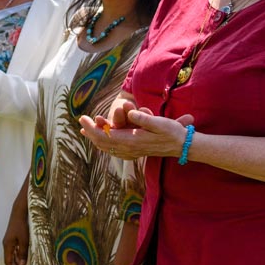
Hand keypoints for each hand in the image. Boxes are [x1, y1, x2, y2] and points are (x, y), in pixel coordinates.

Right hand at [2, 208, 29, 264]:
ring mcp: (8, 242)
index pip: (8, 262)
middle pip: (8, 260)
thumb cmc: (21, 226)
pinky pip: (13, 252)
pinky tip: (20, 261)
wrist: (18, 214)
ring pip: (11, 256)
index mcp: (7, 246)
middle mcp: (6, 245)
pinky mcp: (12, 239)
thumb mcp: (24, 241)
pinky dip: (16, 258)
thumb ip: (23, 253)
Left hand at [79, 110, 193, 160]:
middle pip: (102, 142)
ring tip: (85, 130)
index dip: (91, 127)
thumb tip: (130, 112)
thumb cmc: (172, 132)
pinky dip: (104, 144)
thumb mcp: (160, 123)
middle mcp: (129, 149)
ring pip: (107, 148)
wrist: (183, 146)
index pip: (104, 135)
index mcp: (131, 140)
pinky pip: (114, 150)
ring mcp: (131, 152)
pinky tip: (101, 141)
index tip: (82, 118)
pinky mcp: (135, 153)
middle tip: (81, 121)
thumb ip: (144, 118)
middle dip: (89, 131)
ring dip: (95, 138)